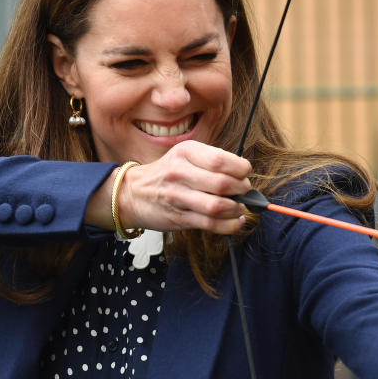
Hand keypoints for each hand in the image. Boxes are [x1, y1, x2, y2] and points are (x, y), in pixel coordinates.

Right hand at [88, 141, 252, 234]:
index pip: (221, 160)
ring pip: (217, 206)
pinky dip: (229, 225)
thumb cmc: (166, 173)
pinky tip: (235, 221)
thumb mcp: (185, 155)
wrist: (133, 193)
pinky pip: (210, 224)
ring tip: (239, 207)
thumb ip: (212, 161)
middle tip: (244, 191)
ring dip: (236, 209)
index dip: (240, 168)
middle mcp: (180, 173)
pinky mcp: (178, 218)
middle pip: (222, 184)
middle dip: (242, 189)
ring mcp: (178, 197)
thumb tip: (243, 174)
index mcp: (185, 152)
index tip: (245, 173)